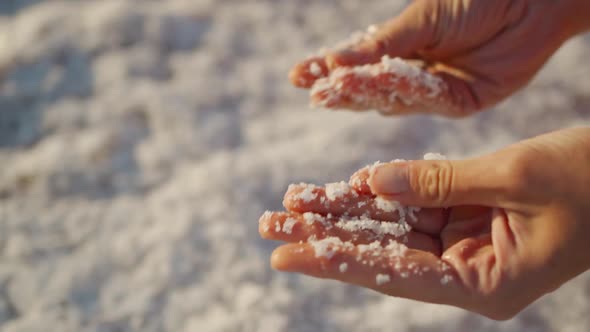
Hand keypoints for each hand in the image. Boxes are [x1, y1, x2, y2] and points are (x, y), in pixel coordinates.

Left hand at [260, 127, 589, 318]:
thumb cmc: (587, 182)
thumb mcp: (513, 178)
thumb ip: (439, 181)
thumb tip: (374, 183)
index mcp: (486, 285)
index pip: (395, 276)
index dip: (337, 263)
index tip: (286, 256)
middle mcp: (466, 271)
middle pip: (380, 255)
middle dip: (325, 239)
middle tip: (271, 228)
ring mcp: (461, 245)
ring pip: (388, 229)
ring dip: (342, 215)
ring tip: (291, 205)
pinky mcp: (460, 217)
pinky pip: (409, 206)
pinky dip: (376, 195)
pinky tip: (340, 189)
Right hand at [291, 0, 585, 116]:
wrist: (530, 0)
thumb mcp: (420, 19)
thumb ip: (381, 45)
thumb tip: (334, 61)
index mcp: (402, 49)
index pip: (359, 65)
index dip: (329, 70)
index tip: (297, 75)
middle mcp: (416, 73)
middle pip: (372, 89)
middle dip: (341, 89)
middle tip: (312, 91)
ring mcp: (437, 90)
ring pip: (395, 98)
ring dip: (366, 92)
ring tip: (334, 89)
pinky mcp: (462, 102)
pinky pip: (428, 100)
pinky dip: (403, 92)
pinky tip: (377, 85)